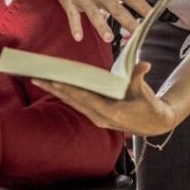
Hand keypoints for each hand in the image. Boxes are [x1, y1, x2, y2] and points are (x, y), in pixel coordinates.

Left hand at [33, 61, 178, 136]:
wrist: (153, 124)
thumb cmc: (148, 105)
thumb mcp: (145, 92)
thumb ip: (139, 78)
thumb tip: (144, 65)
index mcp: (111, 112)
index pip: (86, 98)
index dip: (69, 89)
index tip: (54, 81)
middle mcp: (100, 118)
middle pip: (73, 100)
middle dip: (54, 89)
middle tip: (36, 77)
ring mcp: (96, 118)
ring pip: (72, 103)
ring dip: (55, 92)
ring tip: (38, 80)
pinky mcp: (95, 116)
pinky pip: (76, 104)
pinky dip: (64, 95)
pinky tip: (53, 86)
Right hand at [38, 0, 152, 42]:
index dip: (144, 8)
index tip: (154, 18)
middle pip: (116, 8)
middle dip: (129, 21)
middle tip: (139, 34)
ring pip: (94, 13)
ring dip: (101, 26)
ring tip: (109, 38)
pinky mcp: (68, 0)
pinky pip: (72, 15)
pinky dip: (75, 26)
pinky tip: (79, 37)